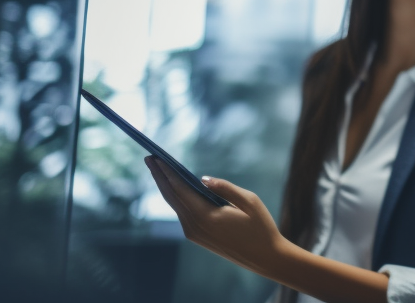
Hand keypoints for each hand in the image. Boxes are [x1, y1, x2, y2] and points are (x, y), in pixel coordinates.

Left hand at [144, 156, 296, 278]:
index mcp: (207, 216)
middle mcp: (194, 226)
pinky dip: (176, 197)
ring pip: (174, 205)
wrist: (265, 257)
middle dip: (159, 176)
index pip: (180, 189)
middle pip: (171, 197)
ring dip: (165, 186)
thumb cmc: (261, 227)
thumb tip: (202, 178)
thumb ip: (225, 187)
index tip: (155, 157)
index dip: (167, 172)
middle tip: (149, 158)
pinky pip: (182, 212)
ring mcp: (193, 233)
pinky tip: (174, 187)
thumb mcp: (250, 201)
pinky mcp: (196, 236)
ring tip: (159, 169)